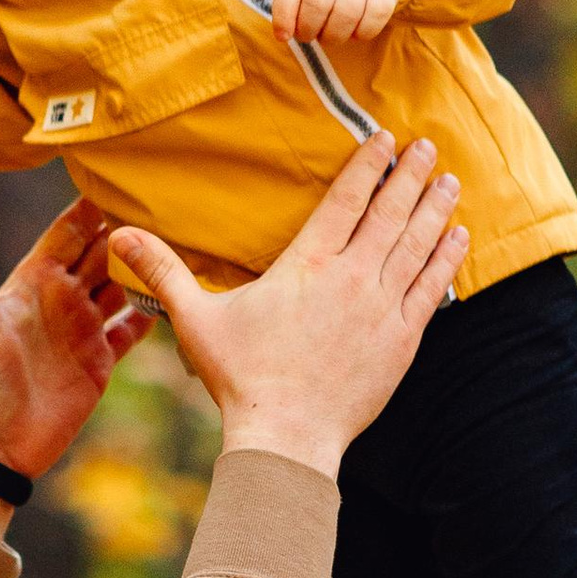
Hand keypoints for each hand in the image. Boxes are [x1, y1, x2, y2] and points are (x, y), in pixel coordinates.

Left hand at [0, 196, 157, 482]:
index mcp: (34, 280)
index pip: (70, 230)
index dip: (94, 203)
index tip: (124, 174)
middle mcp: (62, 299)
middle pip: (104, 251)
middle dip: (131, 227)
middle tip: (169, 202)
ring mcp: (83, 329)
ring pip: (123, 285)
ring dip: (147, 265)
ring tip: (183, 240)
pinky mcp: (100, 362)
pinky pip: (133, 329)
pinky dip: (154, 312)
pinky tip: (179, 295)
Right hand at [107, 135, 467, 478]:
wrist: (286, 439)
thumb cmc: (241, 379)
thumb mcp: (196, 319)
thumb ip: (164, 270)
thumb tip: (119, 234)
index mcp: (307, 265)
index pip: (346, 199)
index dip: (370, 164)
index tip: (388, 138)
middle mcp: (350, 278)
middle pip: (390, 213)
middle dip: (412, 175)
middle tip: (430, 146)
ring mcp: (381, 308)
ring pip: (417, 245)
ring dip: (435, 209)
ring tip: (450, 181)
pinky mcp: (401, 341)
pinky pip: (431, 289)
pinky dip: (446, 259)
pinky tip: (457, 237)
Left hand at [272, 0, 403, 47]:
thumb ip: (292, 1)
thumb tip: (283, 35)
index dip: (283, 16)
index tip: (283, 36)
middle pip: (317, 4)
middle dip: (309, 30)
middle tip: (311, 36)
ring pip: (345, 14)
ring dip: (334, 36)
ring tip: (331, 36)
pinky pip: (374, 18)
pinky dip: (363, 33)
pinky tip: (356, 32)